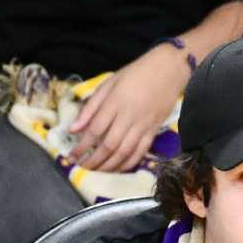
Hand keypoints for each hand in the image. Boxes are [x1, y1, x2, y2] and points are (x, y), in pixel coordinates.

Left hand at [68, 44, 189, 171]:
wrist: (169, 71)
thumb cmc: (136, 74)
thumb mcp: (109, 84)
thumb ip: (91, 106)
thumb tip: (74, 128)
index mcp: (115, 103)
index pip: (95, 130)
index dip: (82, 146)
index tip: (72, 155)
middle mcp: (129, 117)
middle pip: (109, 145)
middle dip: (94, 160)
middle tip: (83, 168)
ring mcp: (143, 126)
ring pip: (125, 152)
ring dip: (110, 165)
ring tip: (98, 172)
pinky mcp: (154, 131)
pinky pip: (141, 151)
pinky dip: (129, 163)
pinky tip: (119, 169)